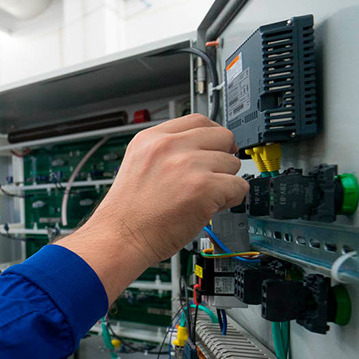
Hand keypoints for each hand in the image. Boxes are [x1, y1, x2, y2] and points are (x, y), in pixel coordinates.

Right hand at [56, 114, 247, 301]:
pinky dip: (231, 200)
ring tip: (204, 197)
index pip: (198, 121)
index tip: (215, 147)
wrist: (119, 237)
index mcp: (151, 139)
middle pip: (222, 136)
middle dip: (223, 156)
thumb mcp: (138, 165)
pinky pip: (239, 187)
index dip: (212, 136)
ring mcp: (188, 165)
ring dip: (225, 181)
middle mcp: (169, 146)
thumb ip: (167, 152)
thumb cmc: (126, 213)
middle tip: (213, 175)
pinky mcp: (204, 187)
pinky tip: (211, 208)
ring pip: (233, 163)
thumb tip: (201, 150)